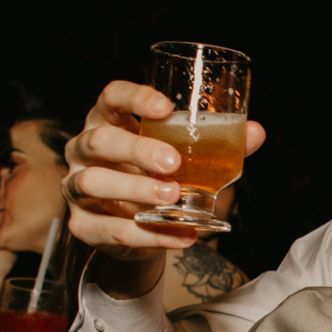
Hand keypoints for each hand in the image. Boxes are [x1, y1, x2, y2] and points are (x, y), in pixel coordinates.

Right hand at [62, 80, 268, 266]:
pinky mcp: (82, 225)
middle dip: (136, 149)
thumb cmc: (160, 177)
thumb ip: (218, 145)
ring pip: (94, 182)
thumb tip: (255, 132)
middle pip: (100, 141)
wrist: (140, 230)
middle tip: (173, 162)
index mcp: (108, 120)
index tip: (166, 107)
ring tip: (172, 197)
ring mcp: (76, 186)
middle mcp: (85, 149)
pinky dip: (148, 234)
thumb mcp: (187, 158)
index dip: (134, 98)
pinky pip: (109, 229)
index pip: (111, 97)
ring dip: (135, 190)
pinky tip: (181, 235)